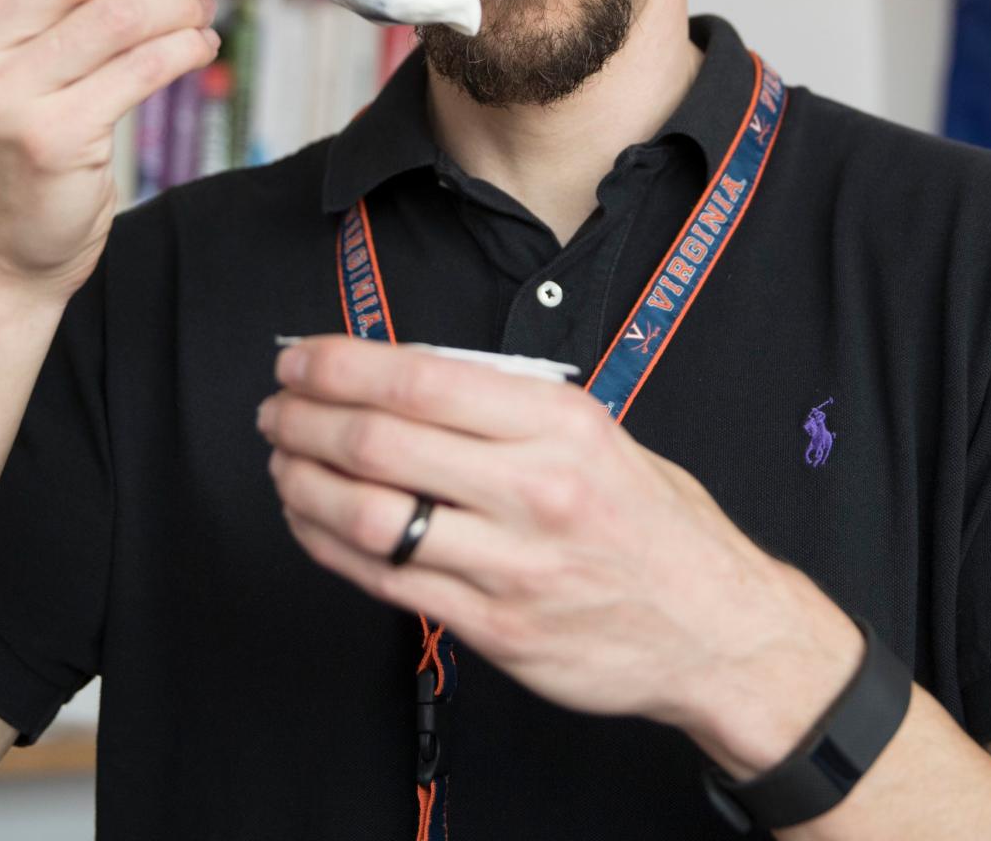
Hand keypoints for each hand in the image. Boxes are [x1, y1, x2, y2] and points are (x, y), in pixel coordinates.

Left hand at [257, 337, 862, 765]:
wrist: (716, 629)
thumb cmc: (654, 524)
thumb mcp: (599, 433)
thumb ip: (509, 406)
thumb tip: (403, 375)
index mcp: (559, 424)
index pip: (421, 378)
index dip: (339, 365)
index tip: (298, 360)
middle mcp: (534, 490)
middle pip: (380, 443)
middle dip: (304, 420)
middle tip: (274, 410)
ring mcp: (511, 565)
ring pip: (368, 517)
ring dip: (301, 484)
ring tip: (281, 464)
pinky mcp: (494, 628)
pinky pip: (385, 581)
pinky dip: (329, 546)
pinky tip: (311, 523)